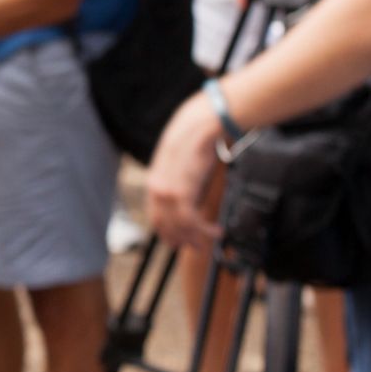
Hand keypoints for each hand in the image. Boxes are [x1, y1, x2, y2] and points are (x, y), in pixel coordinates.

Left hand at [146, 94, 225, 250]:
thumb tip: (188, 195)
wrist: (200, 125)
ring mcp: (167, 191)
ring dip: (195, 237)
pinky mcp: (182, 192)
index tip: (179, 239)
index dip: (167, 231)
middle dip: (180, 239)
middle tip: (196, 247)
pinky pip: (190, 220)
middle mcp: (156, 188)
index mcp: (154, 180)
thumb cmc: (194, 139)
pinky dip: (204, 230)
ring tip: (210, 240)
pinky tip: (216, 231)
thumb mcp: (180, 162)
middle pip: (164, 225)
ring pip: (178, 226)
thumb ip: (179, 179)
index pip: (155, 214)